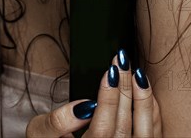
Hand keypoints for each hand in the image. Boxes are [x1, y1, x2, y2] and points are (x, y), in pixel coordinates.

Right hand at [25, 51, 161, 137]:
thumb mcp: (40, 132)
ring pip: (143, 132)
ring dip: (142, 99)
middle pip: (123, 126)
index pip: (102, 130)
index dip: (109, 100)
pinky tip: (143, 89)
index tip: (110, 71)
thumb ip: (57, 121)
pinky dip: (150, 111)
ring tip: (136, 72)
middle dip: (125, 89)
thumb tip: (82, 106)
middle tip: (122, 61)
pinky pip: (151, 135)